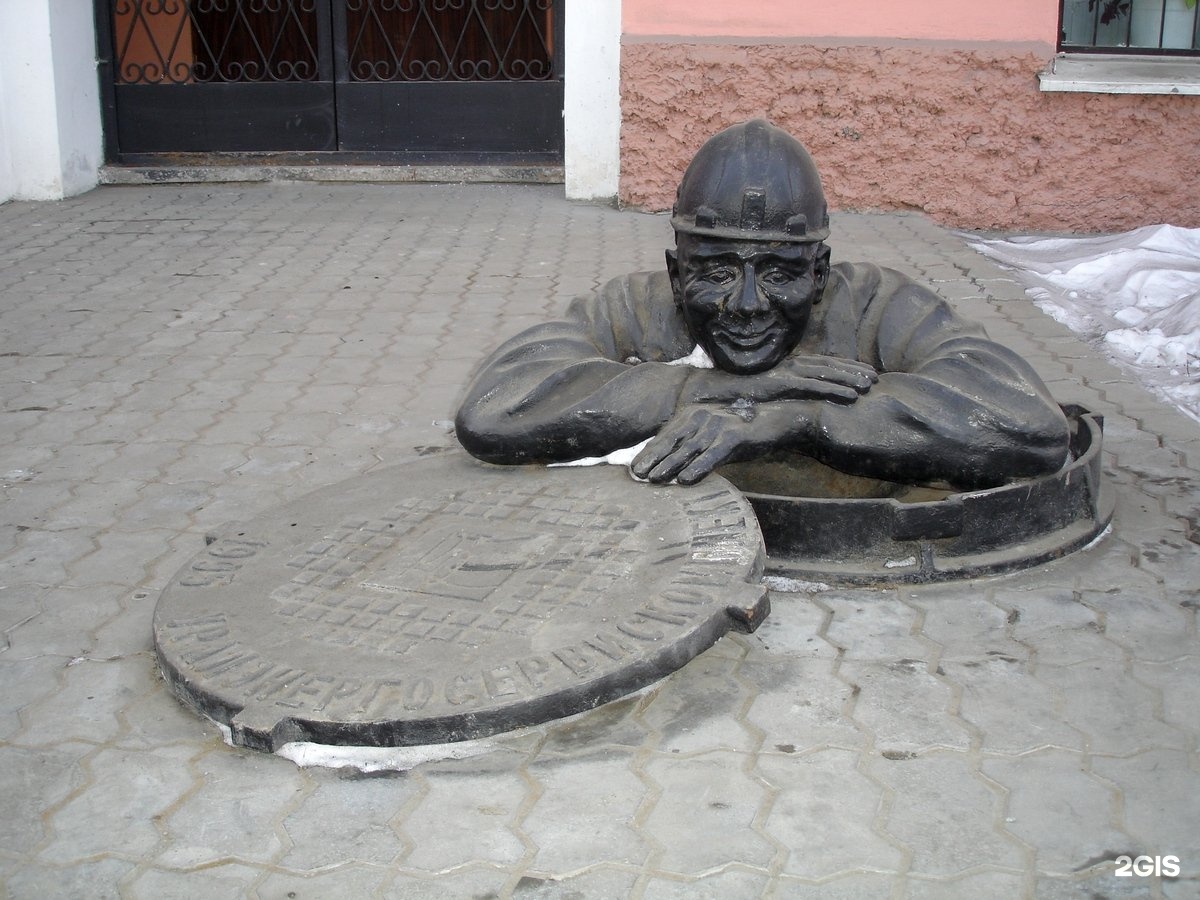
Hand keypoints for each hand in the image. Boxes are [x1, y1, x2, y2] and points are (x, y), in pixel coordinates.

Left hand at [631, 403, 804, 484]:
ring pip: (689, 449)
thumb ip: (692, 449)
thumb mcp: (712, 439)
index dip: (650, 452)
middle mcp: (702, 417)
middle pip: (673, 441)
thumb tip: (670, 470)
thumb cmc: (740, 435)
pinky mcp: (734, 436)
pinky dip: (698, 467)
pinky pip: (712, 454)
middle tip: (637, 475)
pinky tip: (685, 479)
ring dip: (670, 465)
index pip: (666, 436)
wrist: (775, 422)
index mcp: (693, 416)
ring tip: (654, 480)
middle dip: (654, 459)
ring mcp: (717, 424)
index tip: (634, 469)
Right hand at [683, 354, 876, 404]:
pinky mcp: (778, 382)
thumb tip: (793, 411)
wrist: (702, 395)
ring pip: (825, 372)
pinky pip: (812, 384)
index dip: (844, 369)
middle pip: (828, 365)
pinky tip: (852, 395)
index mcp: (785, 370)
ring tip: (871, 385)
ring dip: (850, 377)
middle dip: (853, 370)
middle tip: (876, 378)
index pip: (820, 367)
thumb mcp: (761, 399)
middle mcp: (787, 367)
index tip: (864, 376)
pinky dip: (834, 387)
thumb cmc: (728, 399)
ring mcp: (783, 372)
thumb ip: (778, 400)